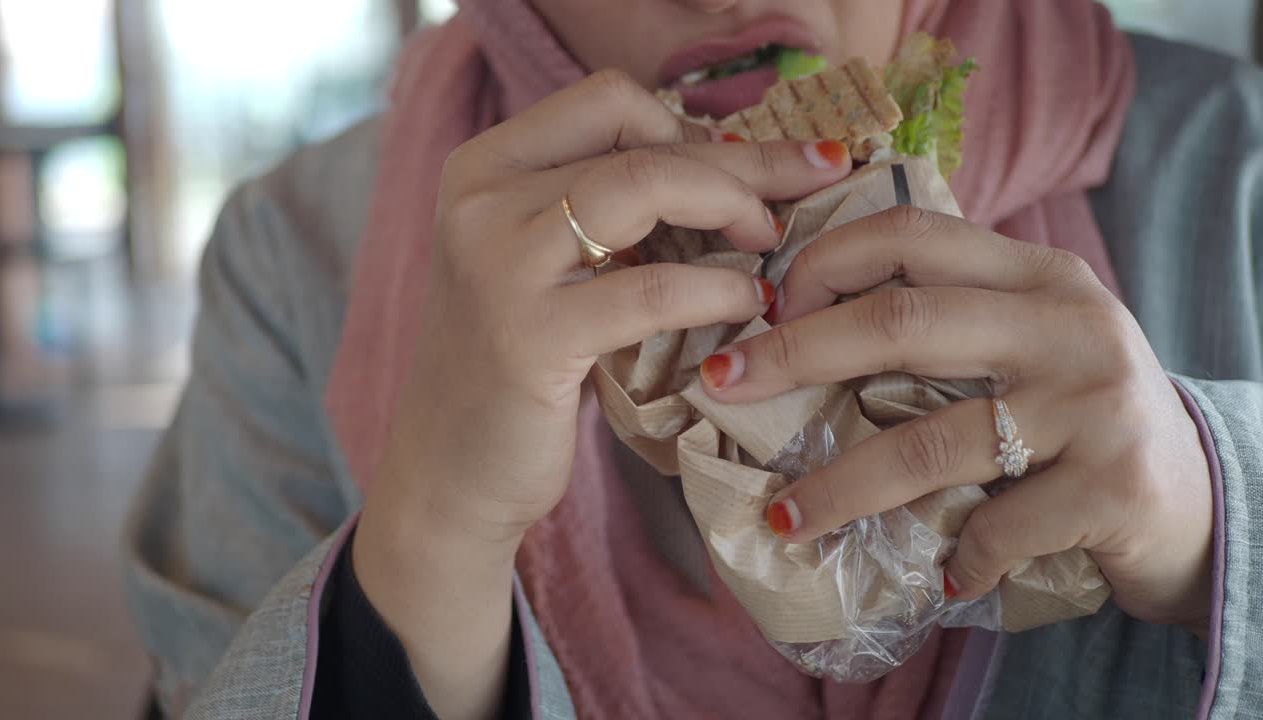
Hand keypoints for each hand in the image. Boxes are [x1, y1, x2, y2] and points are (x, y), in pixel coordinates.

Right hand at [353, 70, 852, 718]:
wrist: (451, 471)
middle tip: (815, 178)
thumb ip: (602, 210)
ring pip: (643, 188)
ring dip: (732, 205)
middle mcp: (481, 199)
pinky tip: (748, 303)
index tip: (753, 162)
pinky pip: (650, 289)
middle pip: (639, 143)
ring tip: (772, 242)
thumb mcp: (543, 264)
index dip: (694, 124)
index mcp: (484, 168)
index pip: (608, 100)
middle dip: (743, 160)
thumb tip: (729, 166)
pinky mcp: (530, 336)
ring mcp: (498, 264)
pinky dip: (715, 288)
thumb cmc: (516, 364)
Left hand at [697, 206, 1212, 630]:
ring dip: (843, 486)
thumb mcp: (1026, 338)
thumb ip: (945, 318)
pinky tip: (942, 574)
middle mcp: (1067, 324)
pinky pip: (997, 527)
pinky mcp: (1111, 486)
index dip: (822, 262)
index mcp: (1034, 274)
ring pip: (932, 440)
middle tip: (722, 383)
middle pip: (903, 321)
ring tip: (787, 517)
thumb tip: (796, 322)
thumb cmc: (1079, 411)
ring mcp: (1093, 403)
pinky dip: (956, 557)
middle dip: (796, 352)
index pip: (911, 232)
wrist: (1197, 494)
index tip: (762, 308)